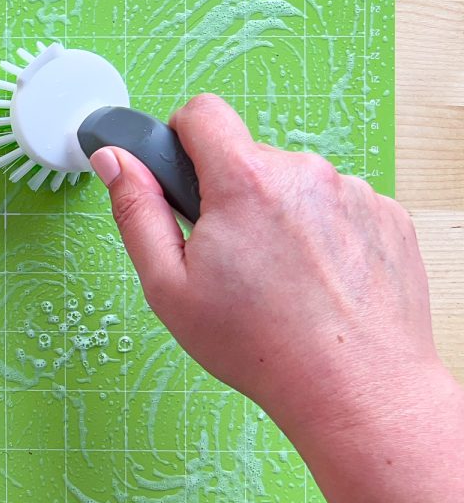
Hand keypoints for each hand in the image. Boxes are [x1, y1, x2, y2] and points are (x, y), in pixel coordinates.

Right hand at [88, 93, 441, 426]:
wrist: (356, 389)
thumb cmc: (260, 347)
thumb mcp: (168, 286)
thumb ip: (136, 211)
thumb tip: (114, 160)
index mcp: (245, 181)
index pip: (202, 112)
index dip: (181, 139)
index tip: (182, 178)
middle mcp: (305, 173)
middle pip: (249, 157)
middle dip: (231, 195)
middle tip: (230, 259)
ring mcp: (353, 193)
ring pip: (294, 184)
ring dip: (279, 216)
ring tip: (280, 280)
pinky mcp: (387, 217)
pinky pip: (338, 207)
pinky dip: (322, 234)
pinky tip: (317, 283)